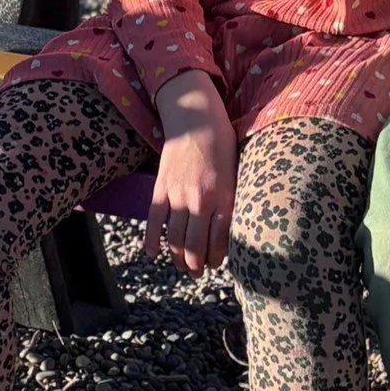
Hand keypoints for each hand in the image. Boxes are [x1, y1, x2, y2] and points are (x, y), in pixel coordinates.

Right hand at [145, 70, 236, 274]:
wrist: (195, 117)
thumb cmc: (222, 142)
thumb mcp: (236, 171)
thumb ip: (231, 199)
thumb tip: (229, 227)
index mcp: (224, 196)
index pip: (220, 240)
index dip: (216, 258)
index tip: (216, 264)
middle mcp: (201, 199)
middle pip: (195, 245)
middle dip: (196, 266)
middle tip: (197, 273)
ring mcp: (179, 194)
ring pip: (175, 237)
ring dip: (177, 257)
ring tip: (181, 266)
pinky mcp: (162, 186)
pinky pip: (155, 219)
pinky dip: (152, 239)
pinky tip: (153, 252)